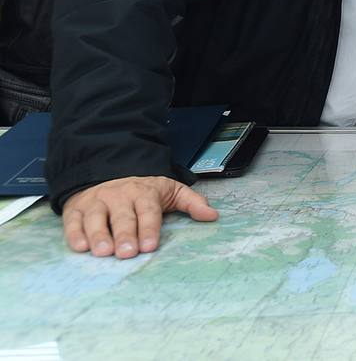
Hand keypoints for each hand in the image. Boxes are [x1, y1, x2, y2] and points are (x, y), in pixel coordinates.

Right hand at [61, 176, 218, 258]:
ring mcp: (96, 202)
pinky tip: (80, 247)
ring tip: (103, 252)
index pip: (148, 211)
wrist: (108, 171)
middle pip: (122, 217)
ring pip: (96, 218)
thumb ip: (192, 202)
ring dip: (99, 235)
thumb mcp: (171, 190)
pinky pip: (73, 221)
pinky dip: (75, 233)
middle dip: (125, 235)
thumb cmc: (143, 190)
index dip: (149, 228)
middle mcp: (119, 197)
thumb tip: (213, 215)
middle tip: (127, 253)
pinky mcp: (77, 208)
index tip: (150, 245)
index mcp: (144, 193)